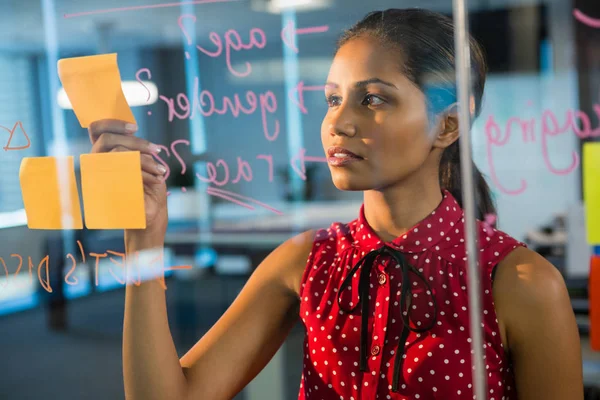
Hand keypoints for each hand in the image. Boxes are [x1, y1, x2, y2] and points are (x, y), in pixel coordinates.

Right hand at [88, 119, 167, 245]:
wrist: (150, 215)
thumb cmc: (147, 188)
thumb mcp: (144, 165)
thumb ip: (135, 149)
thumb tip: (131, 130)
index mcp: (104, 154)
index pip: (96, 129)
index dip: (112, 122)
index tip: (134, 127)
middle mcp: (96, 163)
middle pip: (106, 139)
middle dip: (135, 142)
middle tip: (156, 150)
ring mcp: (98, 176)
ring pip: (117, 155)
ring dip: (143, 160)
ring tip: (160, 171)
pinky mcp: (106, 189)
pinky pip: (123, 172)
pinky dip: (144, 173)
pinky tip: (157, 179)